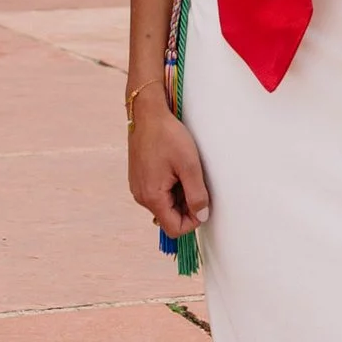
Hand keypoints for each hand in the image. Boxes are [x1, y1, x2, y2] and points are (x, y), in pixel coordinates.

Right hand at [129, 88, 212, 249]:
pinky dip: (171, 186)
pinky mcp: (139, 178)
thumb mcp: (190, 166)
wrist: (147, 113)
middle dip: (187, 206)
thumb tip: (202, 216)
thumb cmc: (168, 136)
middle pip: (169, 217)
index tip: (203, 202)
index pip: (174, 228)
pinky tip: (176, 167)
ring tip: (186, 171)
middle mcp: (141, 196)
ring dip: (180, 195)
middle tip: (196, 181)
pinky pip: (158, 193)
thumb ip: (197, 195)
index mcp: (152, 197)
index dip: (193, 221)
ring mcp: (138, 187)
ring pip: (165, 205)